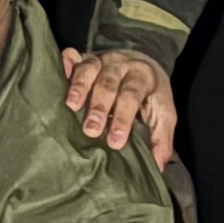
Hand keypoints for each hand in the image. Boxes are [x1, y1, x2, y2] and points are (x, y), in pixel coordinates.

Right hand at [62, 47, 177, 162]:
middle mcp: (121, 65)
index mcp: (142, 78)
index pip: (131, 96)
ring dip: (79, 86)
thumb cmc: (151, 95)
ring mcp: (102, 59)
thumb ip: (161, 138)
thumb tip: (158, 166)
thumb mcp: (163, 113)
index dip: (123, 118)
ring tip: (71, 106)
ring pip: (90, 69)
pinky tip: (60, 74)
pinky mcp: (85, 57)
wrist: (144, 62)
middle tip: (91, 130)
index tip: (115, 141)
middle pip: (108, 83)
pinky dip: (66, 62)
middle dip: (99, 107)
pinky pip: (74, 56)